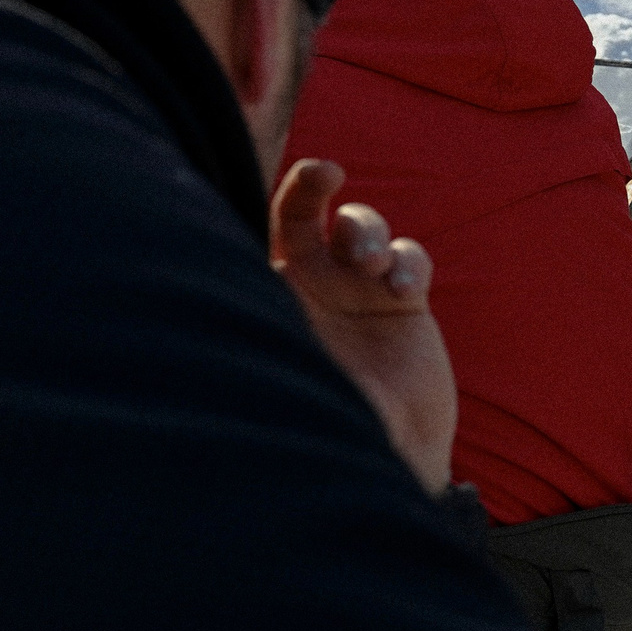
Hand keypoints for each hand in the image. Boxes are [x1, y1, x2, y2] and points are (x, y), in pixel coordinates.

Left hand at [271, 159, 457, 494]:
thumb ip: (268, 346)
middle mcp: (312, 285)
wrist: (390, 454)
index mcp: (274, 297)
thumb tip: (221, 318)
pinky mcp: (404, 302)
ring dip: (367, 232)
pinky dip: (408, 262)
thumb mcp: (286, 383)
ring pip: (362, 227)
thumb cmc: (327, 428)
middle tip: (326, 176)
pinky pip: (410, 259)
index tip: (296, 180)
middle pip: (306, 212)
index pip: (261, 234)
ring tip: (373, 266)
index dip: (274, 198)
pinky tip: (404, 288)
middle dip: (312, 185)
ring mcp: (360, 290)